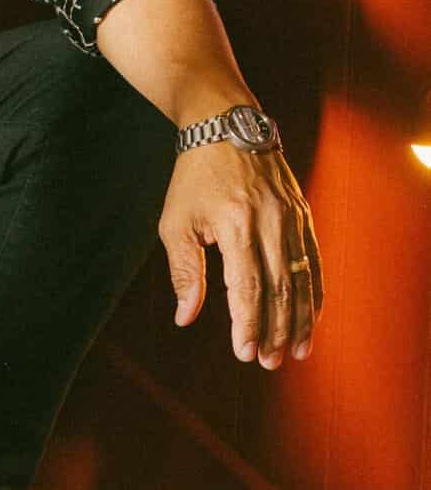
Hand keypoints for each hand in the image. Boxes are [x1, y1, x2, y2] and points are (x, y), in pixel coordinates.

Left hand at [158, 143, 321, 367]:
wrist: (224, 127)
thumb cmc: (192, 179)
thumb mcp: (175, 222)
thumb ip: (184, 272)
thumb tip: (186, 317)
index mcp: (235, 223)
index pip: (247, 286)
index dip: (248, 324)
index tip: (245, 353)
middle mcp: (270, 221)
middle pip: (279, 288)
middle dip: (276, 330)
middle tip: (269, 362)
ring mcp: (292, 217)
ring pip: (302, 279)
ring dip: (300, 319)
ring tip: (295, 351)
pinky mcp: (303, 214)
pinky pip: (313, 261)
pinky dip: (314, 293)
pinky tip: (311, 318)